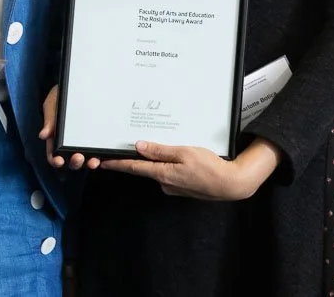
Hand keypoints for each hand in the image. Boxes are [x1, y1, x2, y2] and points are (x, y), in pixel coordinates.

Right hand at [39, 85, 99, 169]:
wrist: (79, 84)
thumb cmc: (62, 95)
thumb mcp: (53, 103)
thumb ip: (50, 118)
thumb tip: (43, 135)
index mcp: (56, 138)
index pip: (54, 154)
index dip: (55, 160)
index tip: (59, 160)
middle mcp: (70, 144)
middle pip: (71, 160)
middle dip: (74, 162)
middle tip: (78, 157)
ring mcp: (85, 143)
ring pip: (86, 160)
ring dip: (89, 163)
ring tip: (93, 161)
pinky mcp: (98, 140)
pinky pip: (100, 151)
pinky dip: (101, 156)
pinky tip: (104, 155)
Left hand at [98, 139, 280, 200]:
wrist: (231, 184)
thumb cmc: (210, 168)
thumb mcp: (184, 153)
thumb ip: (160, 150)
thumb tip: (139, 147)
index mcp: (163, 174)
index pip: (134, 168)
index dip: (117, 164)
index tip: (102, 161)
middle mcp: (164, 183)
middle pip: (145, 168)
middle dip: (138, 158)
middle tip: (130, 145)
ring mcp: (173, 186)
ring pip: (159, 169)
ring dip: (159, 159)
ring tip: (167, 146)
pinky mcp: (182, 186)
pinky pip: (170, 172)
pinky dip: (170, 164)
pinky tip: (181, 157)